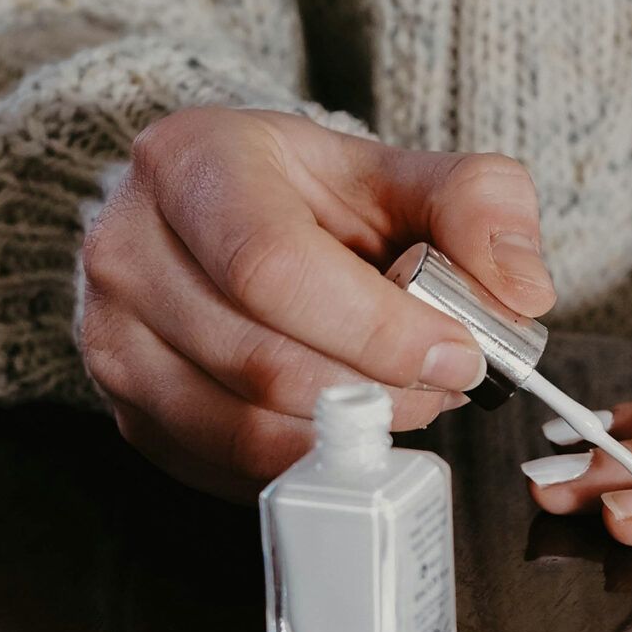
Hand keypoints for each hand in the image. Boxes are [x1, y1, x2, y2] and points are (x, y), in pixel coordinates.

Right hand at [78, 107, 557, 497]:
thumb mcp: (403, 170)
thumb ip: (481, 206)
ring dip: (350, 436)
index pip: (273, 266)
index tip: (459, 353)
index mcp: (191, 163)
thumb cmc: (313, 197)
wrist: (224, 214)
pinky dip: (309, 462)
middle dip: (380, 391)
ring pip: (243, 429)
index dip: (377, 329)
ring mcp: (111, 337)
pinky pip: (227, 468)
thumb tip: (520, 291)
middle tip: (448, 382)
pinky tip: (350, 422)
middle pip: (261, 361)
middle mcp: (128, 249)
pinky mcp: (128, 410)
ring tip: (406, 398)